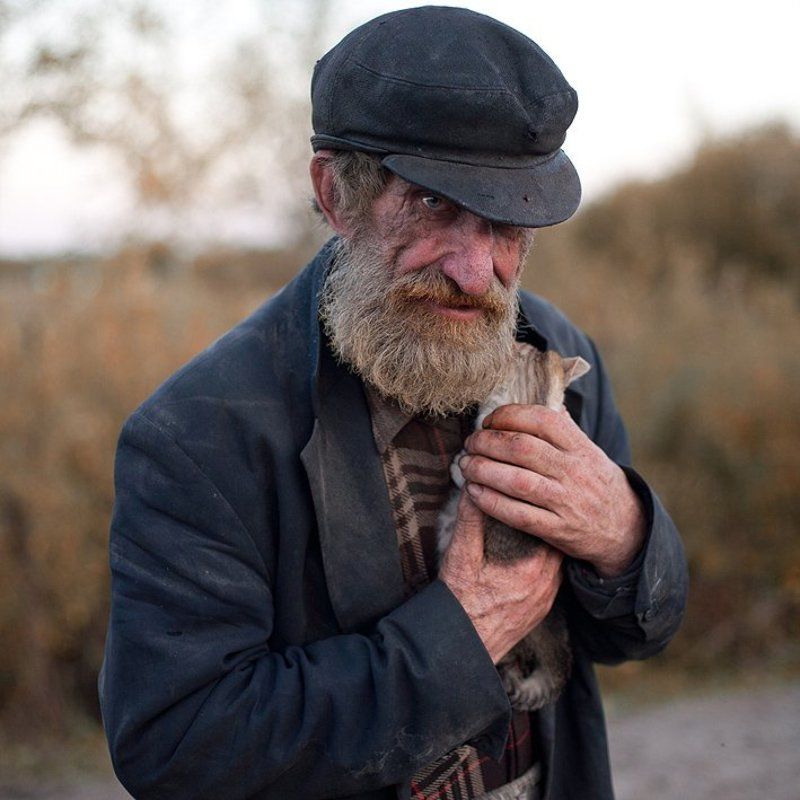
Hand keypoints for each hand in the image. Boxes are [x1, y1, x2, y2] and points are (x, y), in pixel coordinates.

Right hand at [439, 492, 562, 663]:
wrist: (462, 645)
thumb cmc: (460, 600)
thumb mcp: (461, 555)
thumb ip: (470, 521)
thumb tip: (473, 489)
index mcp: (530, 567)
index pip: (548, 526)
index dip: (540, 508)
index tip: (531, 495)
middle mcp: (546, 584)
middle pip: (556, 542)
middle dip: (545, 524)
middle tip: (534, 505)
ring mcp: (546, 599)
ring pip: (557, 562)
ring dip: (546, 544)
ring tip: (533, 526)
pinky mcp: (541, 611)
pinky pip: (552, 579)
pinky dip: (545, 564)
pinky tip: (530, 555)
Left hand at [459, 404, 645, 577]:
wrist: (627, 528)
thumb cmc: (596, 482)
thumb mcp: (588, 450)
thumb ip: (562, 428)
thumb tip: (539, 396)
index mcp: (580, 446)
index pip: (541, 419)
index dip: (508, 416)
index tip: (488, 421)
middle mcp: (574, 470)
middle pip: (522, 448)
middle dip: (487, 442)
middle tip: (470, 443)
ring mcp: (566, 501)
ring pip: (516, 481)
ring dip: (483, 471)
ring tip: (465, 466)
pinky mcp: (558, 529)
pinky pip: (518, 515)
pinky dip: (491, 502)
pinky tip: (473, 493)